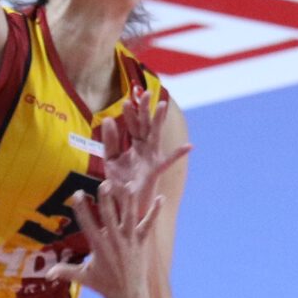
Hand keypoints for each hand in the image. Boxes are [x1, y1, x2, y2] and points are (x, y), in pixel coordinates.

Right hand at [39, 182, 160, 297]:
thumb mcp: (84, 277)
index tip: (77, 193)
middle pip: (110, 217)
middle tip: (105, 183)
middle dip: (107, 200)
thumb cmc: (104, 285)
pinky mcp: (141, 243)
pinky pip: (149, 225)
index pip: (88, 224)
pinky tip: (161, 198)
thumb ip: (65, 272)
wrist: (128, 296)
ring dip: (130, 201)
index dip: (82, 208)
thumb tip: (47, 274)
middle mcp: (115, 242)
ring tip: (129, 184)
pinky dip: (155, 212)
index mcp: (99, 247)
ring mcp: (130, 241)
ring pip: (130, 217)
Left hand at [97, 88, 190, 220]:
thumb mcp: (110, 160)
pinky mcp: (155, 170)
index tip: (126, 101)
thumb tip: (108, 120)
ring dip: (158, 120)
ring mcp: (151, 158)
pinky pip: (168, 161)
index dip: (130, 114)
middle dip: (145, 109)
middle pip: (145, 125)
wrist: (125, 205)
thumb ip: (110, 141)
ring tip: (162, 105)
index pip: (132, 125)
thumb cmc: (119, 184)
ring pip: (155, 135)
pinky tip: (189, 146)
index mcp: (135, 146)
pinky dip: (179, 154)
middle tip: (144, 92)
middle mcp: (145, 149)